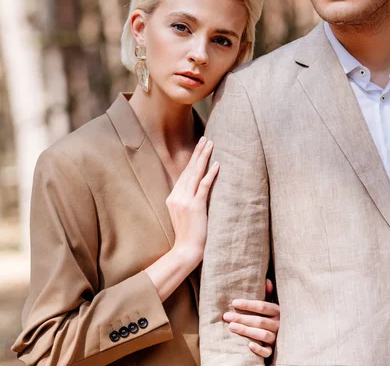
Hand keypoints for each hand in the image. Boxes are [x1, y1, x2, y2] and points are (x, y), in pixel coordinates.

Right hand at [166, 137, 218, 261]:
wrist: (186, 251)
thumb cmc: (188, 235)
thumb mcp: (183, 215)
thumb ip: (187, 201)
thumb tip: (198, 190)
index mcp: (173, 197)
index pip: (184, 174)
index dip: (192, 160)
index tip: (199, 148)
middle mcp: (177, 196)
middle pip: (189, 170)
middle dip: (198, 153)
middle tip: (205, 139)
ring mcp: (185, 201)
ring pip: (195, 174)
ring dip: (203, 158)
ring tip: (210, 145)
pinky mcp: (195, 207)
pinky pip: (203, 186)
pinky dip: (210, 174)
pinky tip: (216, 164)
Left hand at [222, 278, 279, 357]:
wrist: (287, 334)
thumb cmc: (272, 316)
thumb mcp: (272, 305)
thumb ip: (268, 294)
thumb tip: (267, 281)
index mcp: (277, 311)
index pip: (262, 306)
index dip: (248, 304)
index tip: (233, 303)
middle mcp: (279, 324)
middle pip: (259, 321)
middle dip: (241, 318)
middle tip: (226, 316)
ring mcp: (277, 337)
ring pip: (263, 334)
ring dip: (246, 331)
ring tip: (231, 327)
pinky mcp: (274, 349)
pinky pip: (268, 351)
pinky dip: (259, 349)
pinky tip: (248, 345)